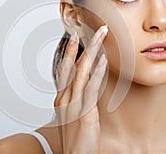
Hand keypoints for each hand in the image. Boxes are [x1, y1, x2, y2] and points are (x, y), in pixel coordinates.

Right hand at [54, 25, 107, 153]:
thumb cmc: (75, 137)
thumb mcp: (72, 114)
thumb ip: (76, 98)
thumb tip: (85, 84)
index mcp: (61, 97)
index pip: (66, 68)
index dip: (71, 50)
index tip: (77, 36)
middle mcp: (64, 97)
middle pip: (72, 64)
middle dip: (83, 44)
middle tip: (93, 28)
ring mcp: (72, 104)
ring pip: (81, 71)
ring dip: (92, 51)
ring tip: (101, 35)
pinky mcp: (83, 112)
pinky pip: (90, 88)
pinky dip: (97, 72)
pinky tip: (103, 60)